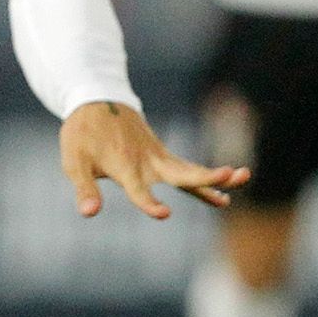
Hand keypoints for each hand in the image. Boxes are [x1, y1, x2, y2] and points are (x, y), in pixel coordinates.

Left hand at [59, 100, 248, 218]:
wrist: (95, 101)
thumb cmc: (82, 134)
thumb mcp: (73, 161)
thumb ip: (84, 188)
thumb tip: (89, 213)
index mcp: (124, 166)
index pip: (138, 190)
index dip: (149, 203)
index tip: (164, 214)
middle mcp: (147, 163)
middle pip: (182, 174)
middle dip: (206, 178)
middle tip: (230, 175)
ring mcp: (158, 159)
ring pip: (192, 171)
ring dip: (217, 177)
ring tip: (244, 177)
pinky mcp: (163, 156)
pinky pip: (187, 171)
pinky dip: (204, 183)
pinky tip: (224, 199)